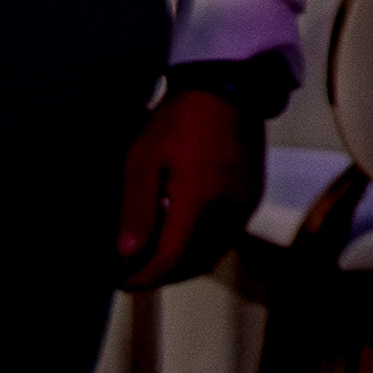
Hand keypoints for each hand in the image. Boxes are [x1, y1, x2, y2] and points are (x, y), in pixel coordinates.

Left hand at [116, 85, 262, 287]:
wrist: (226, 91)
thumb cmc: (178, 121)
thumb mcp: (143, 160)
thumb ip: (136, 208)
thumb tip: (128, 252)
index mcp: (201, 201)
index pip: (173, 257)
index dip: (146, 275)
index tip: (122, 281)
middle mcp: (230, 211)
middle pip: (195, 262)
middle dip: (162, 275)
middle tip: (129, 274)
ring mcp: (245, 207)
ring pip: (212, 253)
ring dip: (181, 264)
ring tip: (148, 260)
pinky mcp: (251, 199)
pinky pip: (224, 237)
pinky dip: (199, 247)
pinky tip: (176, 238)